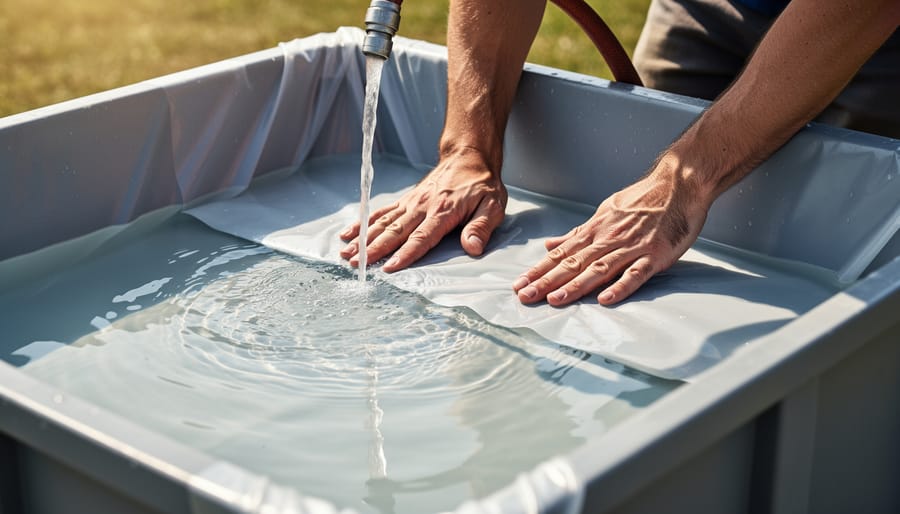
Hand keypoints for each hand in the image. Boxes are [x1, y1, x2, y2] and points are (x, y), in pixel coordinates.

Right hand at [340, 148, 506, 271]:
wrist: (468, 156)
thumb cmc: (482, 184)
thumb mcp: (492, 205)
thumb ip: (481, 227)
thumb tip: (472, 247)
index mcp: (443, 211)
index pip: (422, 237)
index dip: (405, 254)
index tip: (390, 267)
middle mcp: (422, 207)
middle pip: (395, 231)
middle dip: (375, 249)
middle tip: (358, 265)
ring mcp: (411, 203)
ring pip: (383, 223)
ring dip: (364, 239)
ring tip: (347, 254)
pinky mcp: (406, 200)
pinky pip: (382, 212)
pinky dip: (364, 223)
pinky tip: (349, 233)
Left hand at [512, 157, 710, 305]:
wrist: (679, 184)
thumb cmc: (643, 200)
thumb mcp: (605, 213)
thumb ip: (578, 233)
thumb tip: (550, 245)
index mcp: (595, 231)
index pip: (561, 254)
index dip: (539, 270)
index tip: (519, 285)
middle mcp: (608, 239)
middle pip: (573, 263)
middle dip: (547, 281)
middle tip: (525, 296)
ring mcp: (632, 247)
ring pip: (599, 269)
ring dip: (576, 285)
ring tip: (555, 300)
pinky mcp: (655, 255)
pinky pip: (635, 273)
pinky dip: (620, 287)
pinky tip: (605, 300)